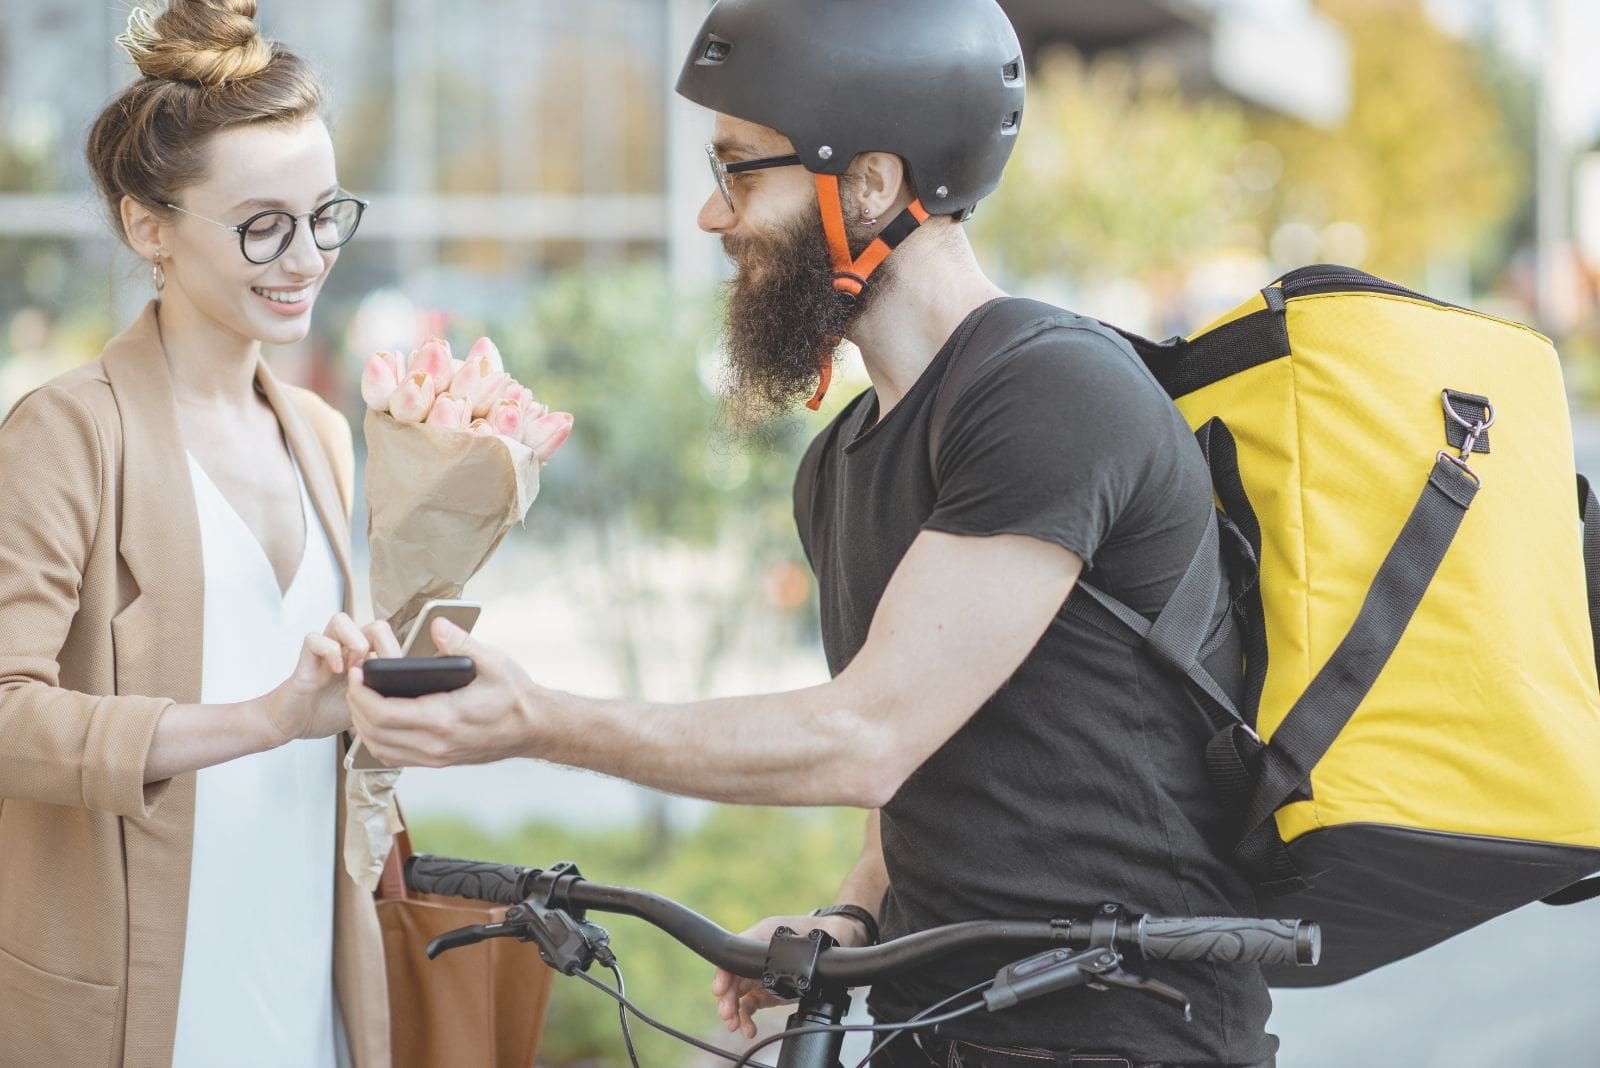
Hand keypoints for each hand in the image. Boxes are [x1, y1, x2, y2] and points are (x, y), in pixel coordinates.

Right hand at [260, 613, 399, 743]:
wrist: (294, 723)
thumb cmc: (327, 712)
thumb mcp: (366, 706)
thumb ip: (382, 694)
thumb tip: (405, 691)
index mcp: (364, 659)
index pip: (388, 638)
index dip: (394, 651)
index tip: (391, 673)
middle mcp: (347, 650)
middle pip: (371, 624)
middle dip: (379, 642)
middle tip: (374, 667)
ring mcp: (326, 652)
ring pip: (341, 620)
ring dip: (354, 640)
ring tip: (355, 664)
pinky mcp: (307, 659)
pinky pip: (315, 639)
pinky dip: (329, 651)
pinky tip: (336, 670)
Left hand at [346, 617, 534, 766]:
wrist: (534, 727)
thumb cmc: (515, 696)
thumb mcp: (493, 662)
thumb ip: (461, 642)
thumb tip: (436, 624)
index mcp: (444, 718)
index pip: (384, 713)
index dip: (361, 693)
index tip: (356, 672)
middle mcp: (436, 743)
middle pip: (374, 732)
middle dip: (356, 705)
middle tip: (354, 681)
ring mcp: (435, 757)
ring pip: (380, 748)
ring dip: (363, 725)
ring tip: (362, 698)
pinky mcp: (438, 761)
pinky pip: (395, 756)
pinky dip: (377, 740)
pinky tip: (379, 720)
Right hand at [711, 913, 872, 1038]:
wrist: (836, 941)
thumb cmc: (820, 932)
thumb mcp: (812, 935)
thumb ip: (798, 949)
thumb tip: (790, 962)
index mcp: (762, 937)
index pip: (735, 955)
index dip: (724, 973)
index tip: (721, 989)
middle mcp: (758, 957)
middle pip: (733, 977)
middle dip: (727, 998)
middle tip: (728, 1014)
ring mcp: (761, 974)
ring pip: (738, 994)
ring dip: (734, 1011)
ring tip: (735, 1026)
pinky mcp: (768, 990)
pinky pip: (750, 1005)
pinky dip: (746, 1018)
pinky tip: (748, 1029)